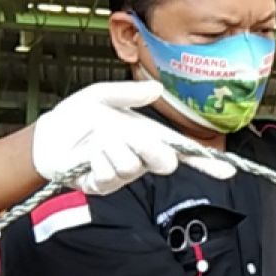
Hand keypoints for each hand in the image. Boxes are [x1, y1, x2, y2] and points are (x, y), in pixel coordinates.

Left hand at [31, 81, 234, 194]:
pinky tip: (88, 155)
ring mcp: (124, 175)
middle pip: (165, 163)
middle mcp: (141, 157)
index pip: (183, 152)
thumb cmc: (77, 116)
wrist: (49, 136)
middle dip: (150, 146)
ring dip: (112, 147)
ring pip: (132, 165)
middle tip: (129, 134)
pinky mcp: (105, 187)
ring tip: (97, 140)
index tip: (227, 170)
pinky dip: (96, 159)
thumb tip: (156, 89)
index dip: (206, 162)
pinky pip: (109, 174)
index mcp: (148, 136)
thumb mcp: (102, 95)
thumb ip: (129, 94)